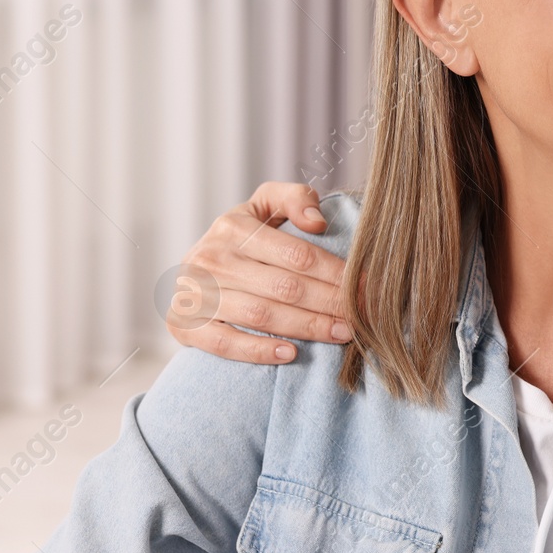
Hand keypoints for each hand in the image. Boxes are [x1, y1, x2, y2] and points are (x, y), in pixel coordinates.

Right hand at [169, 182, 351, 363]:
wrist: (192, 268)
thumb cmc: (243, 236)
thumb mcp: (264, 205)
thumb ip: (294, 199)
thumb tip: (317, 222)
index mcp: (234, 227)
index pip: (297, 254)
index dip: (337, 272)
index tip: (367, 286)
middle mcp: (212, 259)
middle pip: (285, 287)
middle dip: (331, 303)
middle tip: (363, 316)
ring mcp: (195, 293)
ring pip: (261, 315)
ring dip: (307, 327)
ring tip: (343, 334)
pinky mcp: (184, 325)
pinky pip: (224, 342)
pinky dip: (258, 350)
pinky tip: (292, 353)